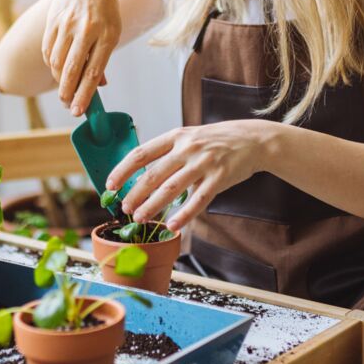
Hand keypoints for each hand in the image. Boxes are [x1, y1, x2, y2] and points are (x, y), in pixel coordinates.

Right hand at [41, 0, 119, 114]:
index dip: (85, 94)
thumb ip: (102, 59)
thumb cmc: (104, 13)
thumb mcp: (112, 33)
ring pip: (57, 62)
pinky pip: (48, 50)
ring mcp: (68, 24)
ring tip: (64, 88)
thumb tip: (98, 86)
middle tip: (67, 105)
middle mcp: (87, 30)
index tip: (79, 111)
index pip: (94, 71)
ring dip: (58, 80)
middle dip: (67, 93)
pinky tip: (57, 70)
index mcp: (107, 35)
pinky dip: (51, 65)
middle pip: (72, 69)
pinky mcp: (53, 21)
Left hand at [105, 120, 278, 229]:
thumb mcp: (190, 138)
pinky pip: (199, 200)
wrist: (253, 139)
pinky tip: (173, 225)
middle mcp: (187, 148)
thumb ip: (169, 154)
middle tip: (125, 208)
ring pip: (172, 188)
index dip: (123, 170)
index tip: (110, 185)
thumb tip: (142, 177)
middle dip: (135, 193)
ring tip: (141, 218)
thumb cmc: (217, 142)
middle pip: (153, 173)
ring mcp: (204, 162)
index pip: (141, 153)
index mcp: (175, 137)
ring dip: (153, 205)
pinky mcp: (220, 177)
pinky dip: (184, 215)